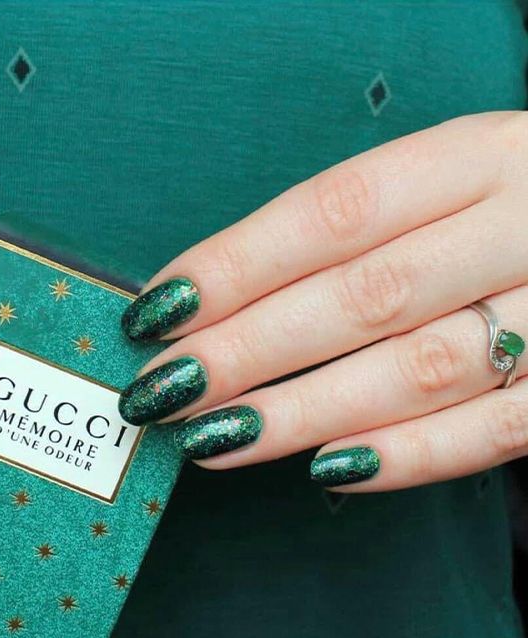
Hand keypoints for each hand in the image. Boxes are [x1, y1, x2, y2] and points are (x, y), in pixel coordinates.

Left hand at [118, 110, 527, 490]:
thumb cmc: (502, 211)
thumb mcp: (445, 183)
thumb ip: (357, 233)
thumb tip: (218, 301)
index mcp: (477, 157)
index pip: (332, 211)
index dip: (234, 266)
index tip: (155, 313)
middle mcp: (524, 224)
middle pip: (362, 295)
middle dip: (247, 351)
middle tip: (160, 390)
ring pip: (420, 369)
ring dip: (303, 412)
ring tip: (212, 438)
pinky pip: (497, 432)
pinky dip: (409, 456)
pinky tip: (327, 470)